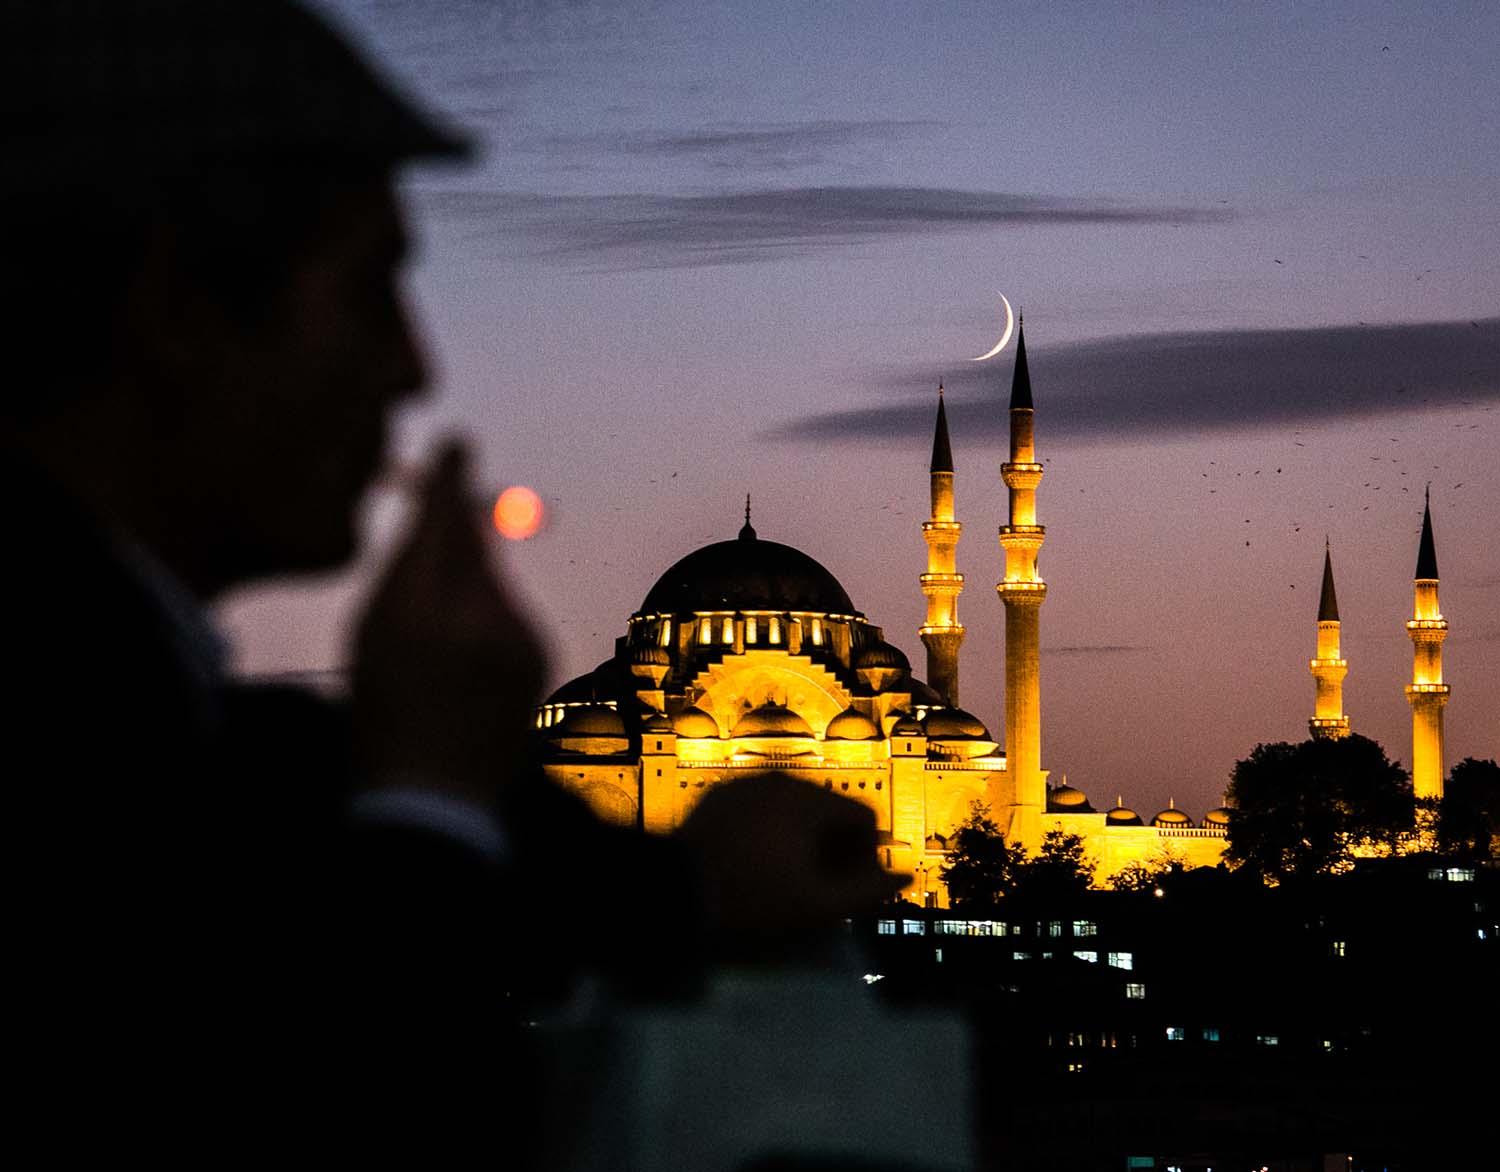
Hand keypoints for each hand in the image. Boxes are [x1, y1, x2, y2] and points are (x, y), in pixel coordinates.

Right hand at [351, 439, 544, 808]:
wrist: (430, 797)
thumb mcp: (377, 630)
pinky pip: (511, 619)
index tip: (457, 443)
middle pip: (475, 553)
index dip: (449, 485)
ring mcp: (519, 645)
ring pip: (492, 588)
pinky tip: (465, 674)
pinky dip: (490, 630)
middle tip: (422, 594)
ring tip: (438, 659)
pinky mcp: (540, 662)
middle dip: (454, 549)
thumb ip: (411, 561)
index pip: (444, 528)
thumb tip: (443, 502)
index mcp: (426, 615)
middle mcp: (483, 623)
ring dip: (469, 599)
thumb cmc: (384, 709)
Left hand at [677, 772, 909, 965]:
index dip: (868, 856)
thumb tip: (905, 878)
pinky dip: (770, 830)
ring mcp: (748, 784)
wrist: (674, 890)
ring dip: (804, 838)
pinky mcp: (721, 796)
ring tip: (788, 877)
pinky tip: (756, 862)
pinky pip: (762, 808)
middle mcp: (782, 781)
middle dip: (836, 847)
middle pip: (831, 809)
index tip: (851, 887)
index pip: (864, 818)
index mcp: (811, 801)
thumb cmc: (750, 900)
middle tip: (822, 887)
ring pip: (796, 807)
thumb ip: (868, 892)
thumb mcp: (817, 906)